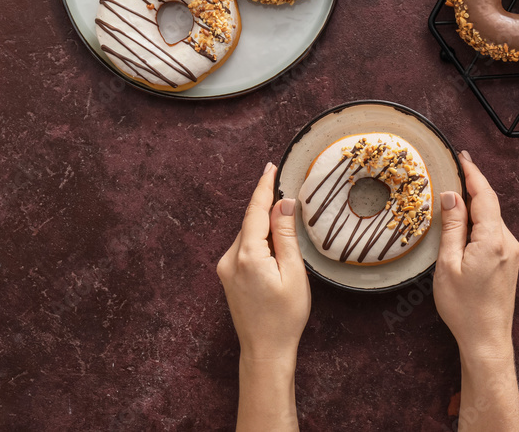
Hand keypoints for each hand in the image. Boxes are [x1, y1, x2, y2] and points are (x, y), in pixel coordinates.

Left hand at [217, 162, 310, 360]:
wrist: (265, 350)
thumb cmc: (285, 316)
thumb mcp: (293, 273)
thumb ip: (285, 235)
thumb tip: (283, 204)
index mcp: (248, 255)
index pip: (255, 211)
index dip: (263, 187)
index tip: (270, 167)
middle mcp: (230, 258)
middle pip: (250, 221)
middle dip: (267, 206)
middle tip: (285, 190)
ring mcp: (225, 268)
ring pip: (247, 234)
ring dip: (263, 225)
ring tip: (284, 222)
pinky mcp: (227, 276)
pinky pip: (243, 247)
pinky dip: (258, 239)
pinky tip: (273, 245)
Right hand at [434, 150, 518, 359]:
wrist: (487, 339)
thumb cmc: (463, 307)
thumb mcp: (448, 265)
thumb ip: (452, 227)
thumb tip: (452, 196)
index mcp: (493, 240)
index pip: (484, 195)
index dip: (473, 173)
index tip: (462, 156)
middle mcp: (508, 242)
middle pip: (489, 204)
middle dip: (472, 186)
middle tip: (452, 171)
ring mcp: (512, 252)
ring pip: (491, 218)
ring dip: (474, 205)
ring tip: (452, 197)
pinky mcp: (509, 260)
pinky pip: (494, 231)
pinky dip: (479, 221)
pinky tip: (463, 224)